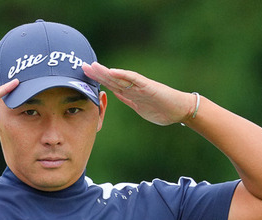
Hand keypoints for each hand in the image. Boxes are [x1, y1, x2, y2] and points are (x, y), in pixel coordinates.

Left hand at [83, 62, 197, 125]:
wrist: (180, 110)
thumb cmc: (162, 110)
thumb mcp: (140, 107)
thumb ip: (128, 100)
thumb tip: (116, 95)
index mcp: (130, 93)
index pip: (111, 84)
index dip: (98, 80)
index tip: (85, 76)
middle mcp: (133, 87)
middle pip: (112, 79)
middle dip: (97, 73)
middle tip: (82, 66)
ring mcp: (140, 86)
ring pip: (120, 77)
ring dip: (106, 72)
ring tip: (93, 66)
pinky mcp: (148, 87)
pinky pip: (134, 80)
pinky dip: (123, 75)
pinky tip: (112, 72)